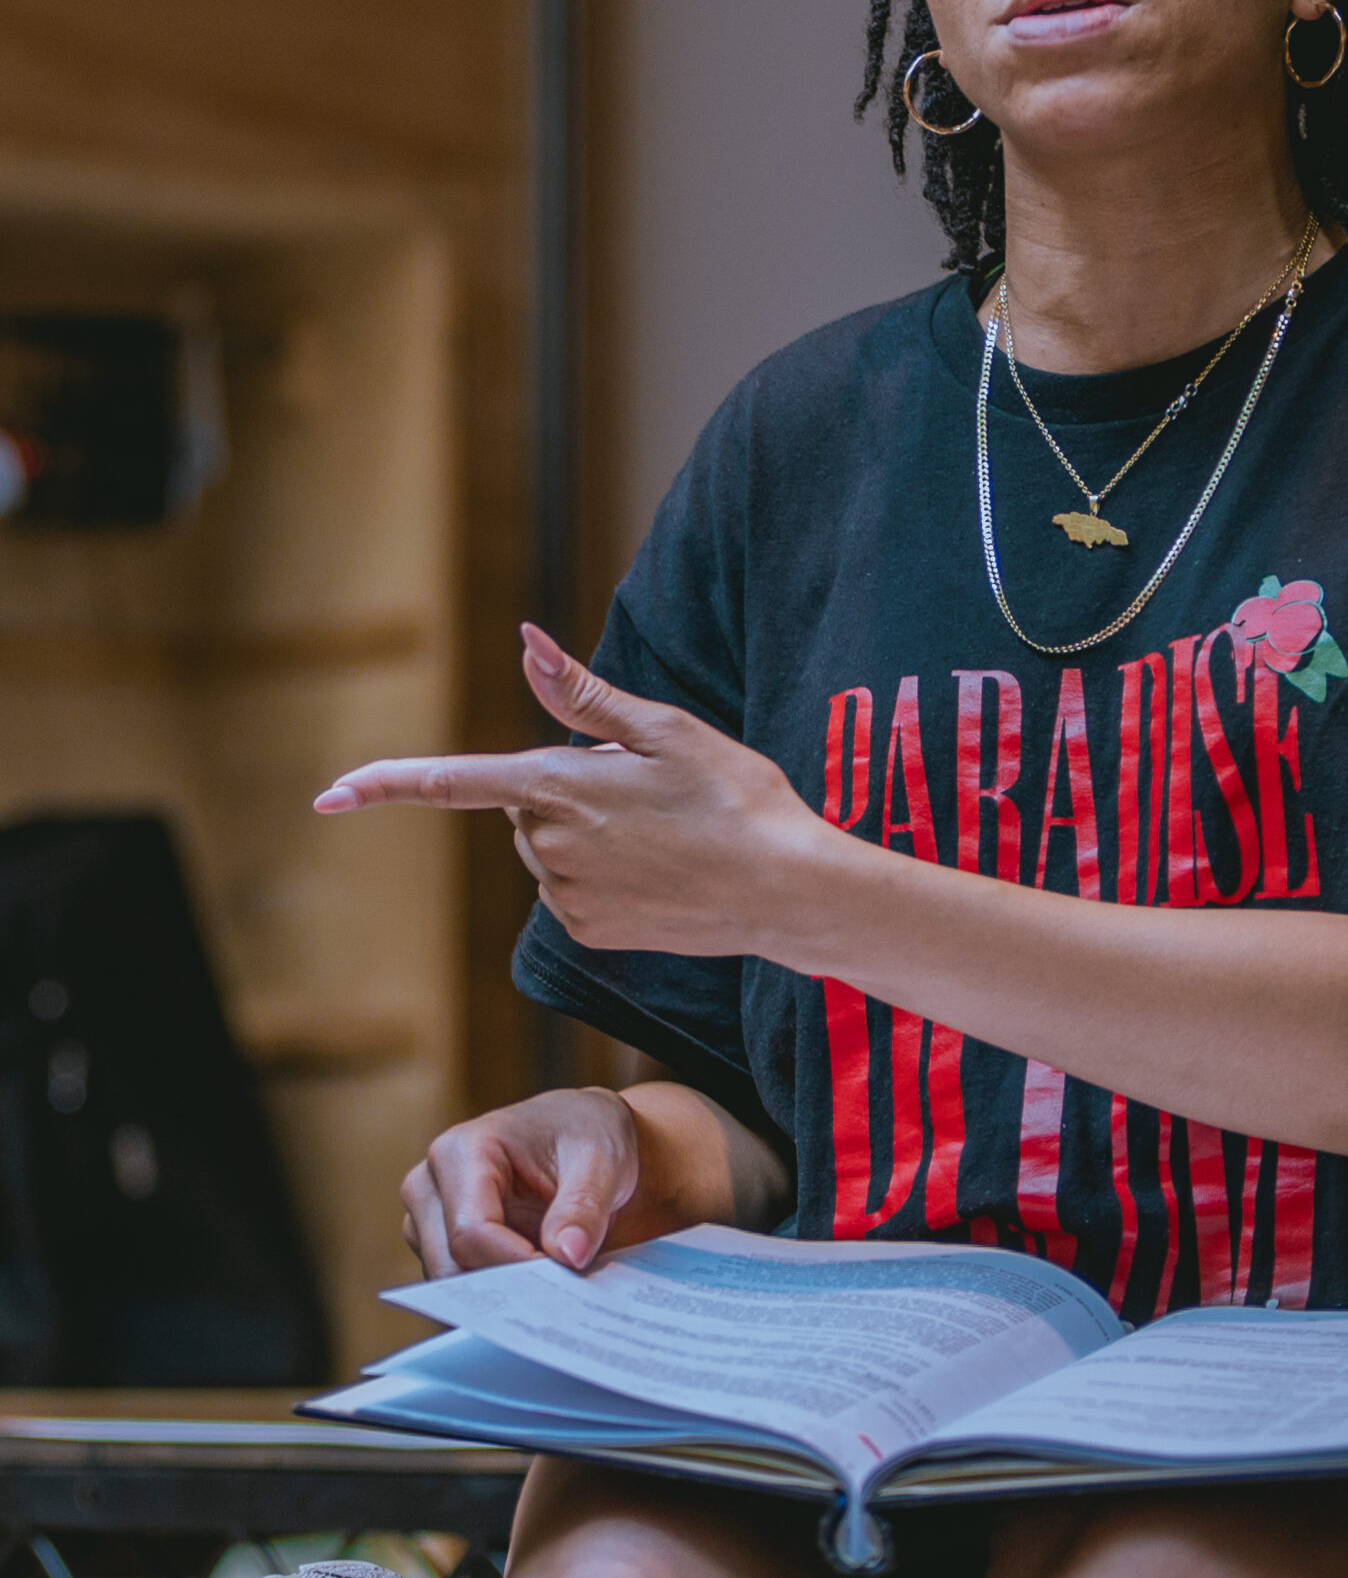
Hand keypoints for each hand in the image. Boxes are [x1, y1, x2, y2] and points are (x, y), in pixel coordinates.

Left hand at [316, 624, 825, 959]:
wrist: (787, 891)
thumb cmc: (737, 798)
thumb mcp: (668, 731)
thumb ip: (584, 697)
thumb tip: (526, 643)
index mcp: (561, 788)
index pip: (453, 782)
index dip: (387, 784)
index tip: (330, 794)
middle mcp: (550, 848)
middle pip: (521, 807)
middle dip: (565, 791)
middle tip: (646, 790)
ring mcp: (568, 898)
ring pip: (546, 850)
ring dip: (585, 833)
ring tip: (662, 832)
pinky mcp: (588, 934)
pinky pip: (571, 891)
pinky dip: (601, 875)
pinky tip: (659, 872)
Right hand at [401, 1087, 646, 1277]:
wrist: (586, 1132)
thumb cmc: (585, 1132)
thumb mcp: (601, 1157)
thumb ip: (584, 1205)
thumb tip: (569, 1256)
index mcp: (459, 1151)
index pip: (470, 1232)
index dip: (517, 1263)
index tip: (565, 1271)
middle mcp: (431, 1187)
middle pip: (452, 1266)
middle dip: (509, 1285)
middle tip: (563, 1286)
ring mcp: (430, 1222)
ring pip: (454, 1285)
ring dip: (506, 1292)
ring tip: (557, 1276)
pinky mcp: (442, 1248)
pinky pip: (465, 1290)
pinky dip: (503, 1295)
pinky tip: (542, 1283)